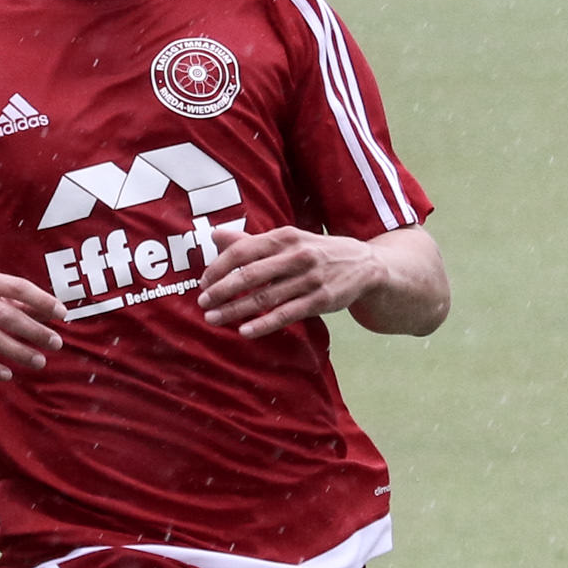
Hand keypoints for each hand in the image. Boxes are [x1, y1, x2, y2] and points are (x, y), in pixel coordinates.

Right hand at [0, 271, 64, 382]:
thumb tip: (49, 311)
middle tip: (56, 344)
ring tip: (39, 361)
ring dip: (16, 350)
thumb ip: (15, 300)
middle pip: (5, 315)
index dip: (41, 300)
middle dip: (33, 330)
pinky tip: (7, 375)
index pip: (17, 287)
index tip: (62, 314)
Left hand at [198, 226, 381, 336]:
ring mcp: (310, 279)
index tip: (203, 283)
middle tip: (203, 304)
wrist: (365, 265)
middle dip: (221, 292)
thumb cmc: (316, 251)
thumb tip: (215, 235)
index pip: (242, 251)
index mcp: (284, 237)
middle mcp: (296, 256)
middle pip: (250, 276)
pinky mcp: (321, 300)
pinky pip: (286, 315)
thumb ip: (251, 241)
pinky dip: (264, 324)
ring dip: (235, 311)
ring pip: (265, 298)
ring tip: (214, 319)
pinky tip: (245, 332)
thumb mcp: (287, 239)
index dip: (219, 268)